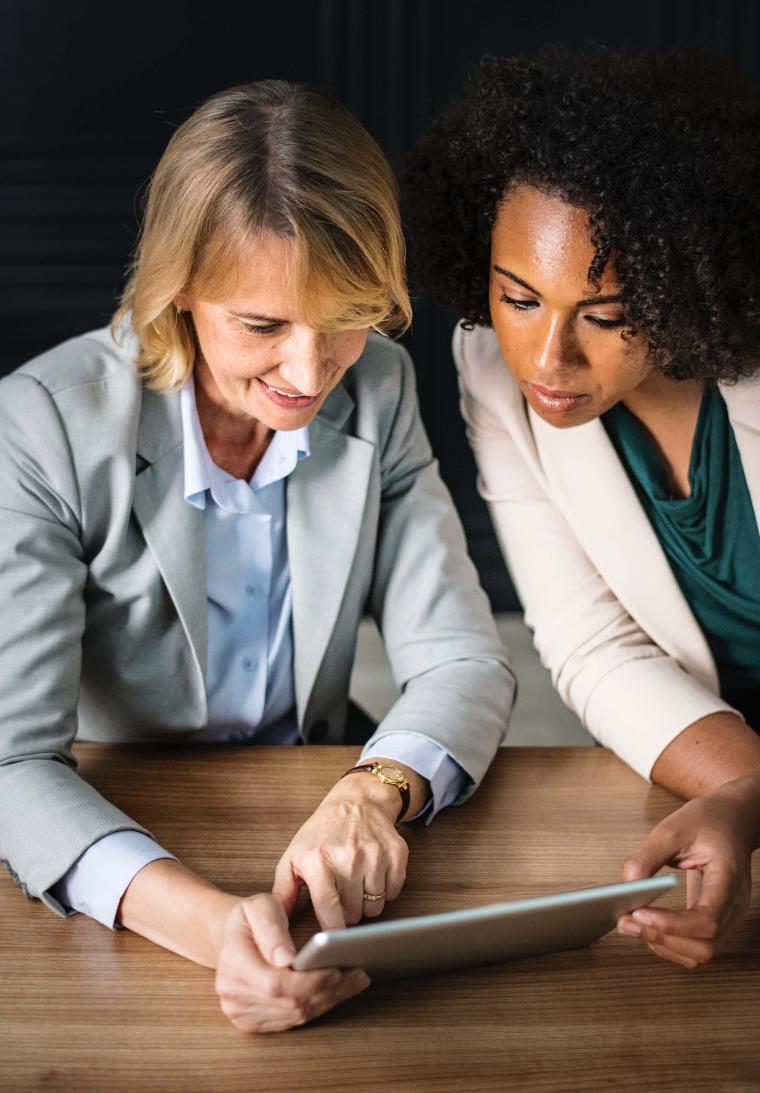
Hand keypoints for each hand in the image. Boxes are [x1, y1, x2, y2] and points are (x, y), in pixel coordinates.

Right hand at [213, 893, 369, 1032]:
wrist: (231, 937)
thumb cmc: (248, 918)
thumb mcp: (259, 906)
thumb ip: (272, 928)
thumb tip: (286, 958)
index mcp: (233, 962)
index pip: (276, 984)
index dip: (309, 981)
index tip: (336, 970)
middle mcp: (232, 993)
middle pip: (289, 1003)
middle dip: (328, 991)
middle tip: (358, 974)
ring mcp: (240, 1011)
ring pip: (294, 1015)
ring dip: (328, 1000)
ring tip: (354, 981)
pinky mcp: (251, 1021)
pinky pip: (290, 1021)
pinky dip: (317, 1007)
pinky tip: (336, 992)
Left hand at [272, 770, 411, 929]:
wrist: (357, 801)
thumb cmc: (322, 832)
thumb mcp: (294, 855)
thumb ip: (283, 891)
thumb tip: (277, 922)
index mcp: (318, 859)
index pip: (328, 907)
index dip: (332, 931)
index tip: (331, 943)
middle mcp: (348, 857)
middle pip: (354, 913)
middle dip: (348, 911)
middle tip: (342, 893)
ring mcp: (375, 855)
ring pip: (375, 907)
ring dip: (366, 902)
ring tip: (357, 882)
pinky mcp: (397, 854)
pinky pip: (393, 893)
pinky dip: (385, 890)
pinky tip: (373, 874)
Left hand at [617, 772, 759, 968]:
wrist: (732, 820)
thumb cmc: (707, 821)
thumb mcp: (672, 828)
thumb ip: (648, 857)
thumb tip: (626, 885)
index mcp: (729, 878)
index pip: (708, 919)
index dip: (672, 924)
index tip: (639, 912)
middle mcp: (735, 904)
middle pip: (706, 945)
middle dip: (662, 939)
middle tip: (626, 922)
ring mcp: (730, 916)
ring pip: (701, 953)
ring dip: (664, 946)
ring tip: (632, 925)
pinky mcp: (718, 920)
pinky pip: (697, 946)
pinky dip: (670, 944)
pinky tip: (648, 927)